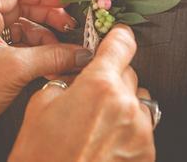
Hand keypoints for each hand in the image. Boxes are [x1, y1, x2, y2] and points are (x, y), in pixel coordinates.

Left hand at [0, 0, 92, 141]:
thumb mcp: (16, 68)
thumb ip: (53, 56)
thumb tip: (80, 52)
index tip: (65, 2)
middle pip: (24, 9)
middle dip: (49, 18)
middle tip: (71, 28)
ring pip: (26, 31)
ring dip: (48, 41)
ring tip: (65, 55)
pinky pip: (24, 49)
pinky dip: (41, 56)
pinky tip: (54, 67)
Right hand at [9, 25, 155, 161]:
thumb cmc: (40, 156)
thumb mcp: (41, 104)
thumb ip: (67, 80)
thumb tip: (79, 75)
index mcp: (99, 86)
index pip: (122, 45)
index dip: (119, 37)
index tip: (119, 36)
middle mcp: (126, 105)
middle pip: (130, 74)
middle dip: (113, 78)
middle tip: (91, 95)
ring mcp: (140, 131)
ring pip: (139, 100)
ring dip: (123, 103)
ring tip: (98, 124)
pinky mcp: (146, 153)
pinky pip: (143, 126)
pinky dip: (128, 128)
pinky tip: (105, 141)